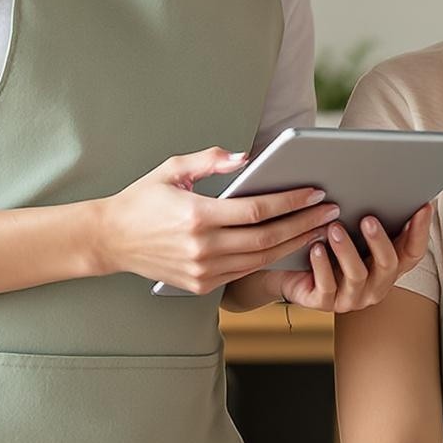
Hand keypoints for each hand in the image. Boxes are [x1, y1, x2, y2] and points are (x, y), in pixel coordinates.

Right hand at [99, 147, 339, 296]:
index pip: (257, 210)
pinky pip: (245, 271)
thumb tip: (247, 157)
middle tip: (331, 211)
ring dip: (294, 244)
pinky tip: (289, 246)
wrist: (111, 240)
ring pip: (261, 259)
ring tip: (320, 229)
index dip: (291, 202)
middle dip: (304, 224)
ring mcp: (203, 271)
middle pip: (267, 238)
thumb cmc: (142, 200)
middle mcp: (202, 248)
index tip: (315, 192)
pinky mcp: (202, 285)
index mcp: (197, 216)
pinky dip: (270, 259)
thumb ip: (210, 160)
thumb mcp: (172, 170)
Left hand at [272, 204, 431, 313]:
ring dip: (347, 250)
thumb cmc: (328, 247)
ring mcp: (350, 297)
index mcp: (387, 267)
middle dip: (380, 240)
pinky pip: (326, 286)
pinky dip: (322, 265)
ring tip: (335, 228)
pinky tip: (316, 248)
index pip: (413, 253)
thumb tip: (387, 187)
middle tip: (369, 218)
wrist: (291, 273)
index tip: (423, 207)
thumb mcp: (353, 235)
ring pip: (356, 275)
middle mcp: (374, 285)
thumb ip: (373, 220)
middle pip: (388, 265)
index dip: (421, 232)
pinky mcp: (324, 302)